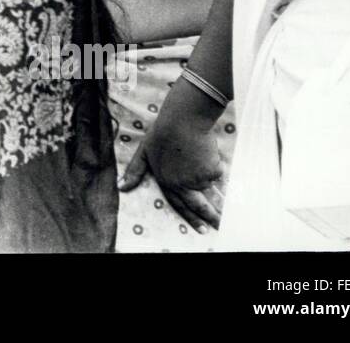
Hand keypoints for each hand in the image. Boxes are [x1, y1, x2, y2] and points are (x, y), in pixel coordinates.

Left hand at [120, 112, 224, 231]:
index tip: (201, 228)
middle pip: (199, 206)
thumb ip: (135, 172)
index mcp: (166, 182)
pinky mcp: (212, 171)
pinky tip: (210, 155)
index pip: (179, 205)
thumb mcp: (143, 152)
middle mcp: (183, 185)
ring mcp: (198, 180)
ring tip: (228, 212)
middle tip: (219, 227)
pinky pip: (217, 172)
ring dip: (220, 201)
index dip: (190, 217)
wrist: (183, 122)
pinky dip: (216, 167)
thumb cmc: (161, 133)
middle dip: (210, 218)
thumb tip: (121, 188)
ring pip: (210, 190)